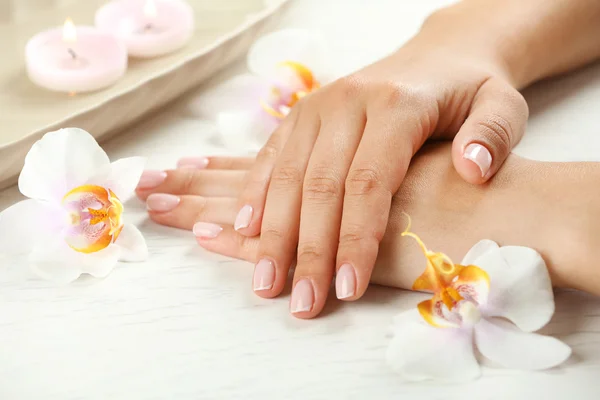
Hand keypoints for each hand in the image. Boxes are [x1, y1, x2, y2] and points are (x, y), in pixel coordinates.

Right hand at [229, 30, 527, 317]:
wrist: (436, 57)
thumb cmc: (466, 92)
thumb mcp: (502, 103)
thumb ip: (492, 134)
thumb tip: (471, 171)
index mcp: (396, 105)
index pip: (369, 182)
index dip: (356, 238)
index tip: (349, 288)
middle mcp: (348, 103)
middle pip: (320, 185)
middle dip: (309, 249)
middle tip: (303, 302)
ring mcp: (318, 107)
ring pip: (288, 175)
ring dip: (273, 232)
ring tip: (267, 282)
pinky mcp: (301, 114)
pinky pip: (271, 156)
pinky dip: (256, 194)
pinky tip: (245, 230)